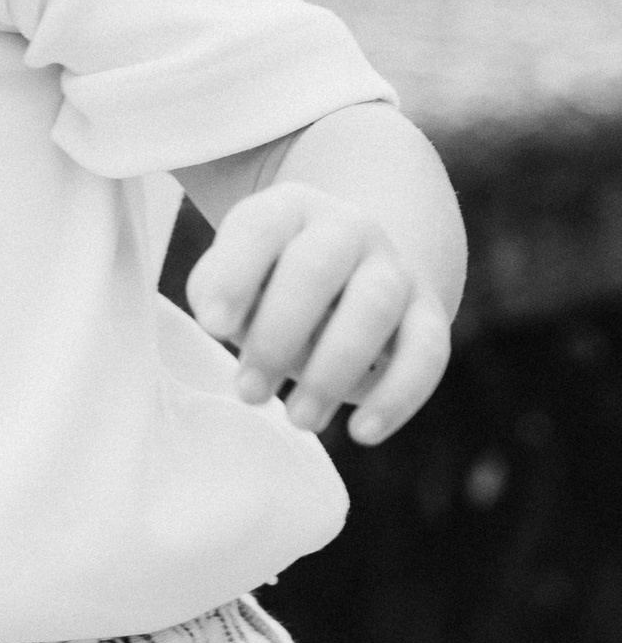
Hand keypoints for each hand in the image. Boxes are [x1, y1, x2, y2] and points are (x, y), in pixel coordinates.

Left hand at [184, 179, 449, 443]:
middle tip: (249, 391)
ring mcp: (394, 267)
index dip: (236, 275)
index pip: (262, 228)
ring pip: (374, 306)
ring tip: (299, 419)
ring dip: (332, 369)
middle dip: (279, 334)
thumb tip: (218, 319)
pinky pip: (427, 351)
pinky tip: (362, 433)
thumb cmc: (271, 281)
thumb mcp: (235, 274)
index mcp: (289, 209)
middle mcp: (348, 227)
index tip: (213, 328)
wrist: (356, 268)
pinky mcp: (429, 312)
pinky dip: (397, 395)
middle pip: (318, 266)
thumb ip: (217, 290)